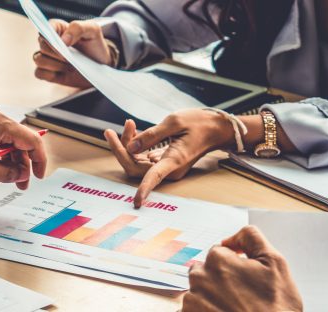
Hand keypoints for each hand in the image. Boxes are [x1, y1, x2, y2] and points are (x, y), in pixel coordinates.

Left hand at [0, 102, 46, 189]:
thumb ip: (8, 172)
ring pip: (6, 136)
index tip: (38, 175)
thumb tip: (22, 173)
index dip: (38, 160)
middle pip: (19, 138)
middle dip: (22, 161)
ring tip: (6, 176)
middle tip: (20, 182)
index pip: (31, 140)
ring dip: (9, 156)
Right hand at [33, 19, 111, 87]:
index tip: (65, 46)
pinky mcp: (48, 72)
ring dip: (55, 65)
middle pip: (41, 46)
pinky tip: (62, 73)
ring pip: (38, 59)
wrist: (100, 65)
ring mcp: (48, 57)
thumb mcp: (93, 30)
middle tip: (71, 59)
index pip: (44, 29)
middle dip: (56, 54)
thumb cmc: (95, 45)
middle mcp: (50, 41)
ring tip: (70, 67)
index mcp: (58, 28)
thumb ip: (78, 28)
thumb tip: (63, 39)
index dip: (51, 38)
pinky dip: (50, 75)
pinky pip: (39, 73)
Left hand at [104, 110, 241, 207]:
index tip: (136, 202)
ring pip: (136, 162)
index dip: (144, 189)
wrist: (214, 129)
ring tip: (129, 124)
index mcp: (174, 160)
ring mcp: (165, 167)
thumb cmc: (198, 123)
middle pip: (135, 167)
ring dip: (127, 145)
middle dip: (121, 149)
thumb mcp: (174, 122)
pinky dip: (134, 146)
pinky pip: (142, 158)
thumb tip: (130, 147)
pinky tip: (133, 130)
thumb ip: (150, 135)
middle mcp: (169, 168)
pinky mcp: (162, 162)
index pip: (154, 177)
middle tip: (112, 130)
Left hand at [183, 226, 302, 311]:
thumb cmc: (276, 308)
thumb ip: (251, 238)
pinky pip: (193, 310)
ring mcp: (191, 301)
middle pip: (205, 271)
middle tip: (241, 297)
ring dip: (212, 298)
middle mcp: (199, 278)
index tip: (246, 282)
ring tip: (234, 308)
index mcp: (217, 259)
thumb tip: (230, 238)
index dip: (235, 267)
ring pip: (199, 292)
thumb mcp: (275, 263)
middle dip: (220, 280)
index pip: (219, 253)